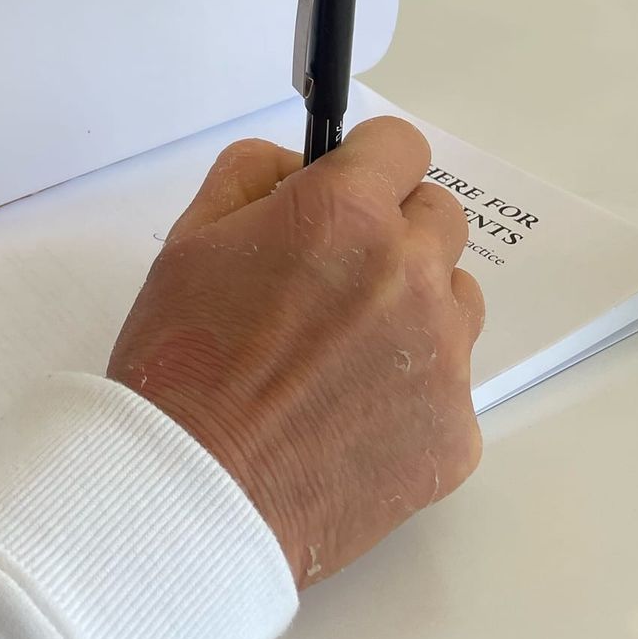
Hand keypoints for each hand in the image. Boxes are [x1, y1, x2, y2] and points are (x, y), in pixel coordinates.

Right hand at [108, 117, 483, 589]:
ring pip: (456, 300)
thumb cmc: (181, 364)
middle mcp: (409, 275)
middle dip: (394, 232)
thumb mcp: (190, 239)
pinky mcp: (455, 432)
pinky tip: (349, 414)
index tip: (347, 189)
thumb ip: (252, 175)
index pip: (401, 147)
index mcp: (344, 215)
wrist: (193, 490)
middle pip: (439, 218)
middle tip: (335, 276)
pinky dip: (410, 390)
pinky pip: (451, 385)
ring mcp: (443, 357)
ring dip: (414, 307)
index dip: (367, 165)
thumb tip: (299, 168)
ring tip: (342, 352)